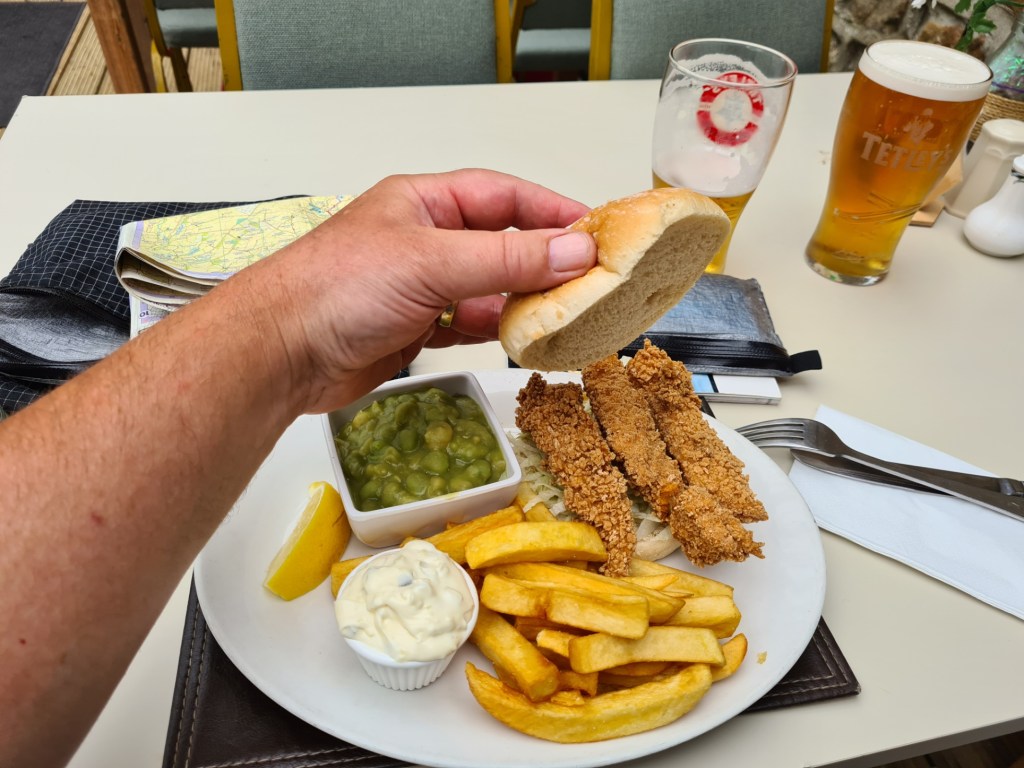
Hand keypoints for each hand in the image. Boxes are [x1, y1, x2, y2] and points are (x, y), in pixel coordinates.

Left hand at [253, 169, 595, 412]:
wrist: (281, 354)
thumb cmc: (336, 288)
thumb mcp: (431, 262)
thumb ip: (506, 258)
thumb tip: (574, 251)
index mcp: (425, 202)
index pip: (503, 196)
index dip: (551, 211)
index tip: (596, 231)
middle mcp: (426, 240)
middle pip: (502, 244)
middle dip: (545, 262)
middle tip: (593, 280)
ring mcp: (422, 287)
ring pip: (491, 289)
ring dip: (526, 301)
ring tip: (569, 313)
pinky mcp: (417, 328)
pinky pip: (473, 325)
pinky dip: (500, 332)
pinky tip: (526, 340)